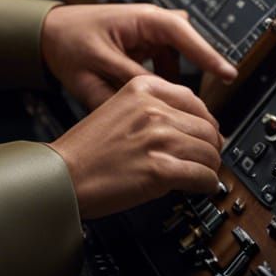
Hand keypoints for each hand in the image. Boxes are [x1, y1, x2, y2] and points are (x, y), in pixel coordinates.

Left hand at [41, 3, 236, 109]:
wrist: (47, 34)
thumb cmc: (68, 41)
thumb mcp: (97, 66)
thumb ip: (128, 84)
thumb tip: (156, 104)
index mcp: (141, 19)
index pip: (184, 33)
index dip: (208, 55)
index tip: (229, 74)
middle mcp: (149, 24)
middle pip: (188, 45)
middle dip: (198, 71)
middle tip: (205, 104)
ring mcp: (146, 35)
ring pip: (178, 58)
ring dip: (179, 81)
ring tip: (180, 109)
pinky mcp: (142, 47)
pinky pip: (165, 65)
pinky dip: (166, 83)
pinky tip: (159, 102)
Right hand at [49, 74, 222, 218]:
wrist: (65, 173)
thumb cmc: (88, 148)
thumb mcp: (119, 108)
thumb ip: (152, 109)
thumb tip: (191, 126)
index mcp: (141, 88)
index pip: (194, 100)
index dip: (205, 121)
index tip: (205, 133)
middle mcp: (153, 109)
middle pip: (207, 127)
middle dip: (210, 146)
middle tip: (206, 159)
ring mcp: (158, 138)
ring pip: (209, 152)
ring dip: (210, 167)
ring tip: (201, 174)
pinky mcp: (161, 169)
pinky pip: (203, 176)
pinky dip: (206, 184)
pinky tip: (198, 187)